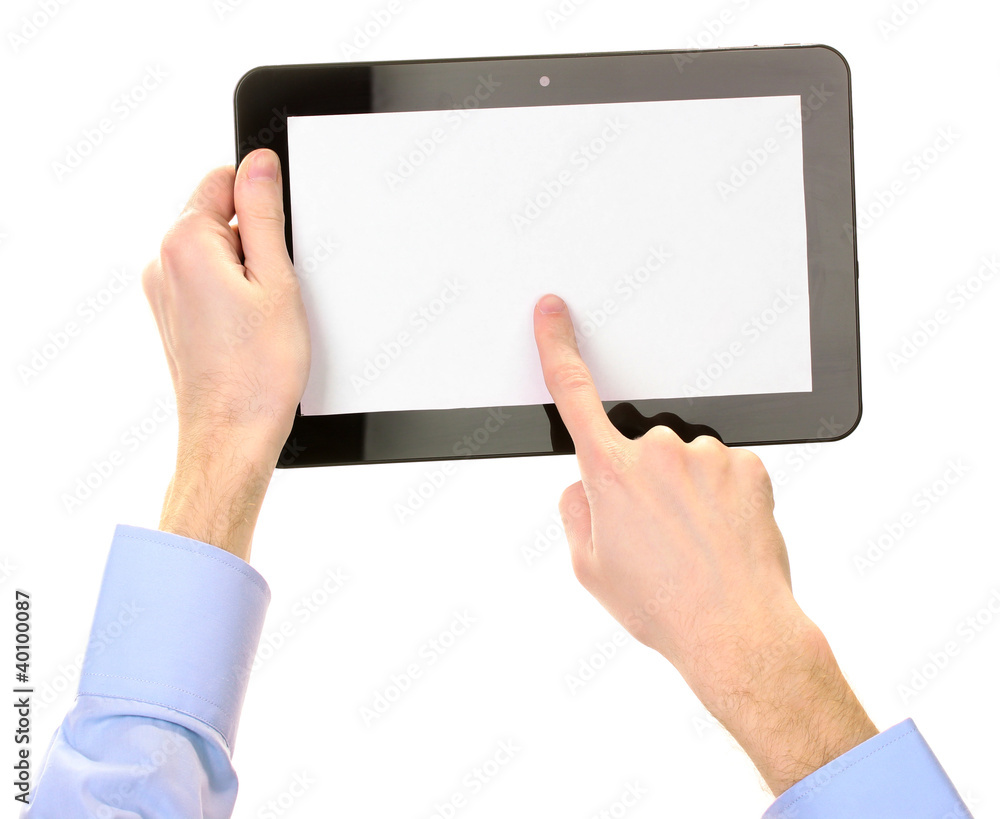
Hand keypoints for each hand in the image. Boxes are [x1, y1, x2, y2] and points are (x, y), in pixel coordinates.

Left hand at [142, 149, 309, 559]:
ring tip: (263, 316)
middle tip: (276, 289)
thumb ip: (264, 212)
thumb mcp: (277, 280)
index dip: (262, 201)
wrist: (232, 433)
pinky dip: (232, 294)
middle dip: (255, 241)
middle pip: (219, 217)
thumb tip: (260, 164)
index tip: (281, 239)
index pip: (224, 180)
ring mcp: (163, 291)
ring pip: (216, 252)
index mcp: (185, 243)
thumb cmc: (257, 372)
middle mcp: (163, 262)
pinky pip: (206, 281)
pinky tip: (250, 329)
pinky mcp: (170, 314)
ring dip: (245, 271)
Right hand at [532, 293, 876, 794]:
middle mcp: (658, 453)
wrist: (736, 630)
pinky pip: (724, 470)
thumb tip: (586, 485)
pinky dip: (721, 496)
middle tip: (657, 535)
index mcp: (610, 472)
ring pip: (685, 461)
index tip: (553, 312)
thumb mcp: (590, 567)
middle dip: (642, 480)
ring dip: (686, 491)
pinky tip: (722, 534)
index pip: (574, 394)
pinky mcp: (748, 465)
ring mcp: (707, 456)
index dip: (557, 346)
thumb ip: (576, 511)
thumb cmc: (663, 605)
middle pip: (639, 447)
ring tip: (695, 543)